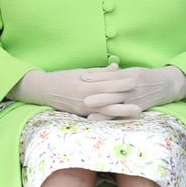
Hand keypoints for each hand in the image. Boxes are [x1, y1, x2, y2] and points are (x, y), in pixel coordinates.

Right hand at [9, 64, 141, 119]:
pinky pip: (99, 117)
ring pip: (106, 112)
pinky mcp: (82, 115)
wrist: (44, 90)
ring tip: (136, 113)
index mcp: (85, 85)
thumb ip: (99, 72)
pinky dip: (111, 118)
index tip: (136, 81)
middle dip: (126, 102)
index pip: (107, 85)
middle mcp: (85, 99)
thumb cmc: (63, 78)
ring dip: (122, 113)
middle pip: (109, 101)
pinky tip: (122, 119)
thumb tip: (117, 67)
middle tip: (142, 103)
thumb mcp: (80, 72)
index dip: (122, 83)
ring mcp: (83, 109)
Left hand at [83, 65, 185, 116]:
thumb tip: (89, 75)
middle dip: (99, 96)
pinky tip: (102, 123)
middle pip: (113, 93)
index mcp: (130, 77)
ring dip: (103, 111)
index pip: (111, 77)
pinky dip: (111, 119)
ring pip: (117, 106)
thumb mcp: (129, 71)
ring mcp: (134, 101)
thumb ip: (111, 74)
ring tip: (89, 114)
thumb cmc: (143, 76)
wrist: (164, 86)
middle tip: (83, 98)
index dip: (97, 77)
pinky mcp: (136, 110)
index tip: (83, 77)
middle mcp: (132, 90)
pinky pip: (122, 116)